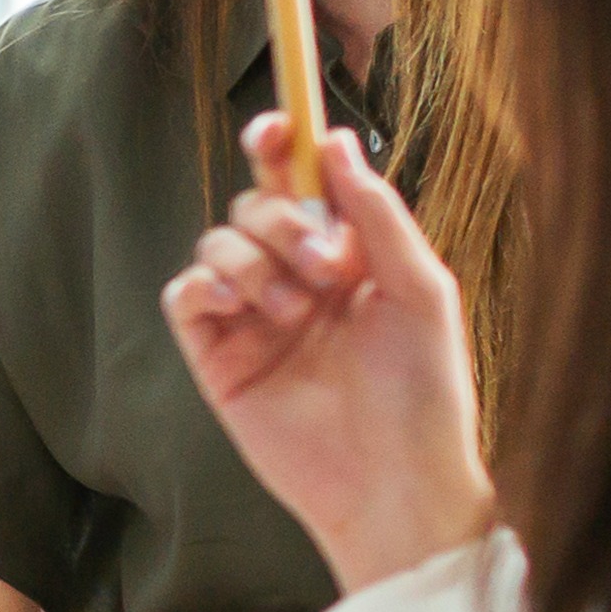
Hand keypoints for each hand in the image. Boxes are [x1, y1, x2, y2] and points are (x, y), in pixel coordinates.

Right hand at [164, 116, 495, 591]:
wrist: (396, 484)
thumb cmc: (425, 395)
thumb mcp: (420, 290)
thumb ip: (377, 215)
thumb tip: (336, 143)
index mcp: (350, 259)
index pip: (304, 186)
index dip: (283, 148)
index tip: (277, 127)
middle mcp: (298, 281)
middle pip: (255, 206)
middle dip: (281, 219)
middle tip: (325, 264)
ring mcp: (255, 319)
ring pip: (217, 244)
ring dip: (252, 260)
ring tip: (293, 311)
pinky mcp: (219, 360)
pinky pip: (185, 295)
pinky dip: (204, 285)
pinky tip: (238, 306)